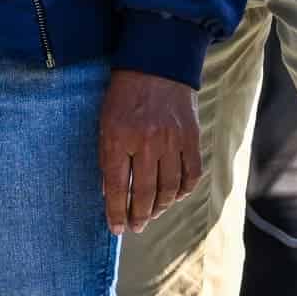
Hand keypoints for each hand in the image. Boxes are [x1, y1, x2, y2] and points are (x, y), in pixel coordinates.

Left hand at [100, 69, 203, 232]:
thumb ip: (107, 156)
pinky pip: (190, 175)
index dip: (116, 212)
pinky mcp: (192, 139)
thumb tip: (109, 192)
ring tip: (150, 215)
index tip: (116, 229)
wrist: (157, 66)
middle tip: (135, 227)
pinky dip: (182, 192)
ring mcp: (172, 141)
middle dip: (138, 216)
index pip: (115, 186)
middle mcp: (146, 142)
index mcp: (118, 138)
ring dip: (159, 208)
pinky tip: (173, 198)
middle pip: (143, 192)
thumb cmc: (124, 96)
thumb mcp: (105, 122)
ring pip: (168, 189)